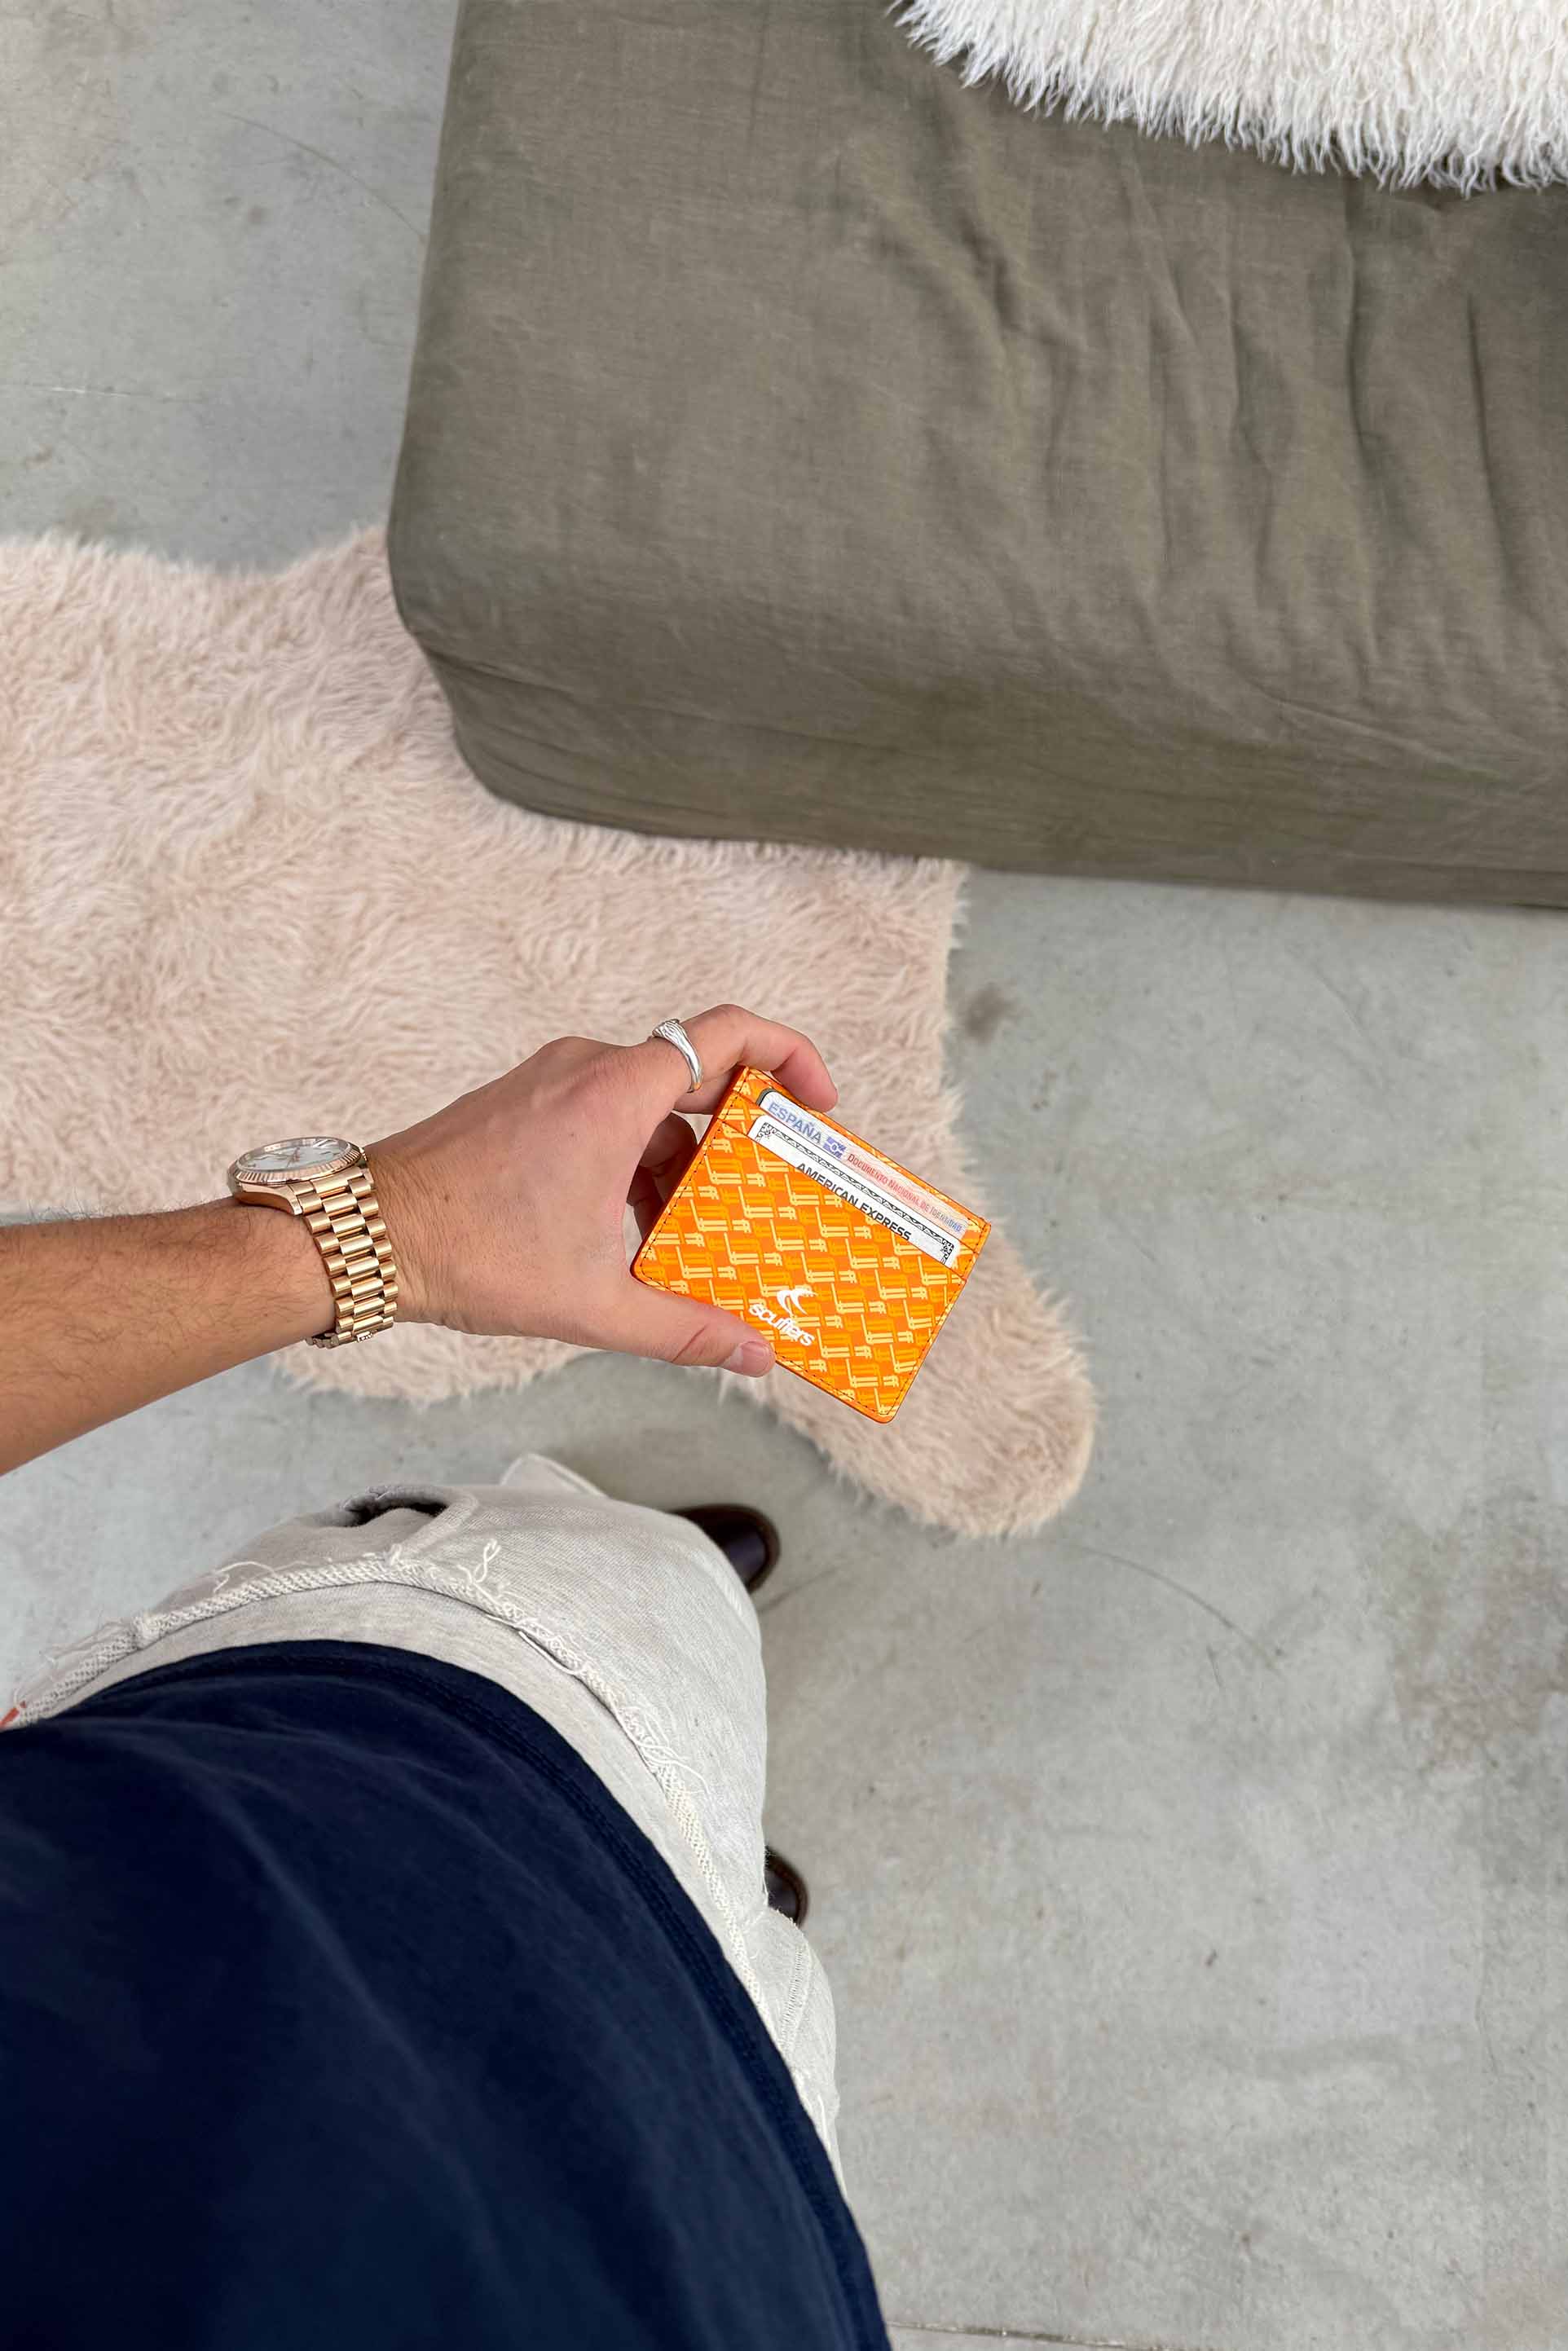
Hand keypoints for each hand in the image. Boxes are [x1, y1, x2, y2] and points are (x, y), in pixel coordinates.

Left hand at [368, 1006, 836, 1374]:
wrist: (364, 1237)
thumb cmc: (469, 1254)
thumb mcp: (593, 1302)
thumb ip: (686, 1329)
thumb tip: (754, 1355)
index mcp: (615, 1093)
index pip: (729, 1034)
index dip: (790, 1057)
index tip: (818, 1103)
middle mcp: (586, 1069)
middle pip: (697, 1079)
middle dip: (741, 1141)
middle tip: (770, 1193)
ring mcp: (551, 1081)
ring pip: (649, 1107)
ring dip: (682, 1166)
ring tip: (694, 1237)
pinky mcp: (524, 1102)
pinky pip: (606, 1116)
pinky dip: (635, 1164)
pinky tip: (632, 1234)